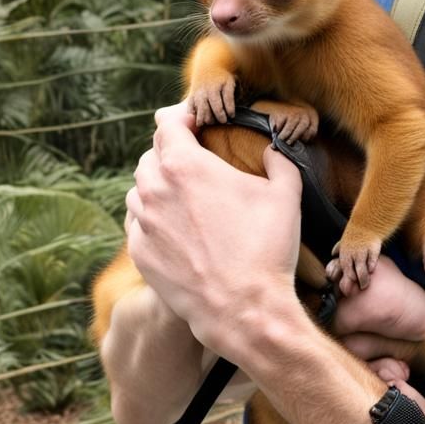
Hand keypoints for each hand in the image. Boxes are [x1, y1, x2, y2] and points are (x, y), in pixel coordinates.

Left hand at [125, 102, 303, 360]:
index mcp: (185, 166)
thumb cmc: (267, 247)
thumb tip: (274, 148)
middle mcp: (154, 190)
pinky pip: (138, 224)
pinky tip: (177, 226)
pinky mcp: (139, 254)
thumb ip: (280, 160)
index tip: (197, 120)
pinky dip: (153, 218)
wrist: (243, 308)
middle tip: (197, 158)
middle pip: (151, 154)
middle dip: (172, 151)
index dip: (183, 115)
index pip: (168, 122)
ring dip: (159, 185)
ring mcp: (142, 224)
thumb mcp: (286, 193)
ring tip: (185, 194)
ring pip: (140, 190)